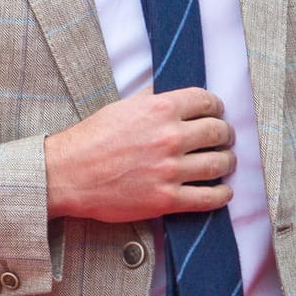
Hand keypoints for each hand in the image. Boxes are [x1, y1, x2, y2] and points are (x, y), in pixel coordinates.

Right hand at [43, 86, 233, 220]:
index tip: (217, 114)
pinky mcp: (167, 199)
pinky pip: (209, 198)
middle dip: (225, 134)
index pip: (207, 102)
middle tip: (224, 139)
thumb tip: (174, 96)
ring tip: (224, 163)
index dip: (217, 107)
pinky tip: (221, 192)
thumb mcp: (121, 107)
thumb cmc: (90, 140)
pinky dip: (221, 195)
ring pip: (219, 164)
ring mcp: (170, 170)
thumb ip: (152, 100)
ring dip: (227, 162)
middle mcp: (169, 137)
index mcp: (159, 109)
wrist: (68, 173)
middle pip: (218, 132)